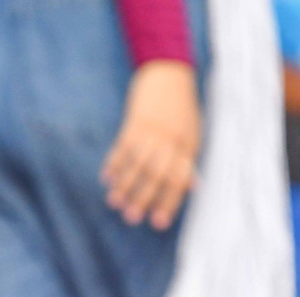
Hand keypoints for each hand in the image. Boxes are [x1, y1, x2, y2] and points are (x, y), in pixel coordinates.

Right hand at [101, 59, 201, 230]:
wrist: (170, 70)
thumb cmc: (182, 106)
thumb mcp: (193, 132)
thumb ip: (189, 158)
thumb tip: (192, 186)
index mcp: (188, 145)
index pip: (179, 179)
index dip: (169, 203)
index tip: (158, 223)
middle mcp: (171, 139)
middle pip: (157, 174)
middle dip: (143, 198)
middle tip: (131, 218)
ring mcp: (152, 129)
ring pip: (138, 163)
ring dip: (125, 184)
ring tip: (114, 202)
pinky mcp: (135, 120)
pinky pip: (123, 146)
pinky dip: (115, 162)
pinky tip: (107, 177)